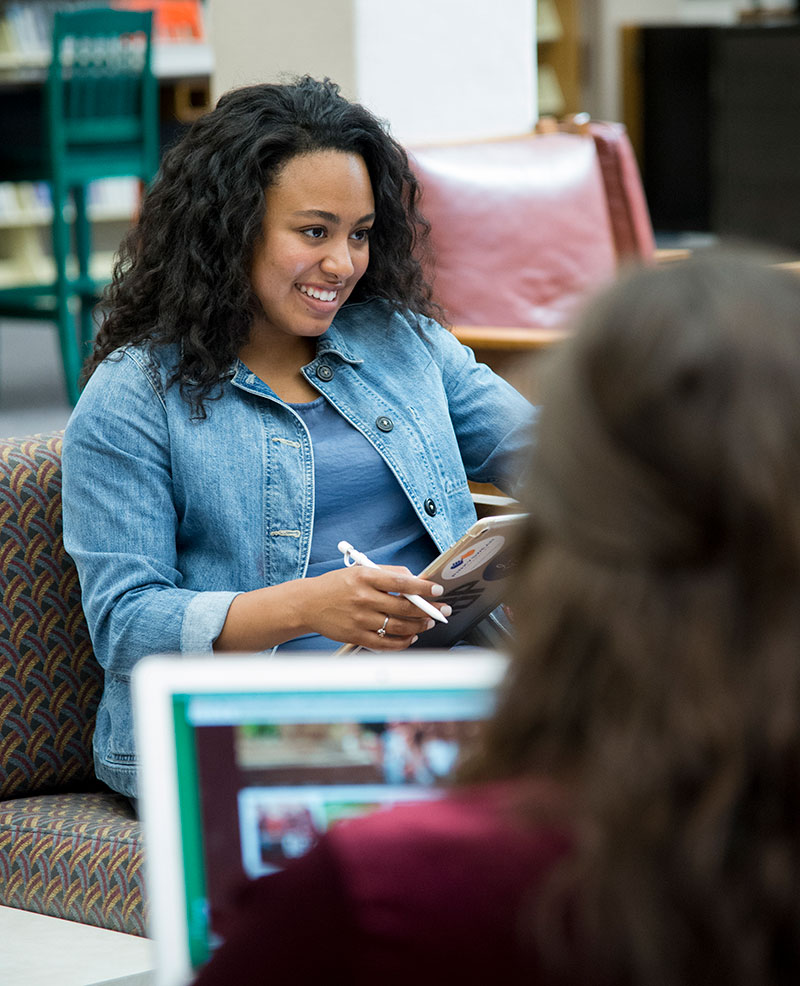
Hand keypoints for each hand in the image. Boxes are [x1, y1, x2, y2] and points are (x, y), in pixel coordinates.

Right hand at [296, 565, 450, 649]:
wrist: (307, 603)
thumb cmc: (337, 585)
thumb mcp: (360, 570)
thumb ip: (387, 573)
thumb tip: (415, 580)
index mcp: (365, 577)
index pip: (401, 583)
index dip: (423, 588)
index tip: (437, 591)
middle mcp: (363, 598)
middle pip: (404, 608)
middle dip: (428, 610)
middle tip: (441, 611)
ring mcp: (360, 619)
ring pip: (399, 627)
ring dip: (419, 626)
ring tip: (428, 623)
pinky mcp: (356, 636)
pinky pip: (386, 644)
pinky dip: (402, 642)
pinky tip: (411, 637)